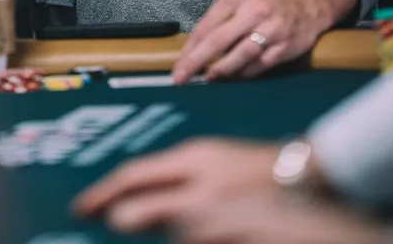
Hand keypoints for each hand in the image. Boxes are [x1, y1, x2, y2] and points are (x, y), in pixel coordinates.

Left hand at [72, 142, 390, 243]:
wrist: (311, 180)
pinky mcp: (224, 237)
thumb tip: (137, 198)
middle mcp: (197, 187)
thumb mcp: (215, 161)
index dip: (102, 193)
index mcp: (193, 157)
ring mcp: (211, 219)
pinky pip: (191, 242)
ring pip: (169, 234)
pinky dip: (192, 239)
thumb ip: (179, 177)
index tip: (81, 207)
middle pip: (136, 210)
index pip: (132, 176)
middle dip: (122, 219)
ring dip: (173, 232)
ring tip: (200, 222)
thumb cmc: (263, 170)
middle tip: (112, 222)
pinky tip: (215, 231)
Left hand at [172, 0, 357, 82]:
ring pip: (240, 55)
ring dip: (221, 71)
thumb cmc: (264, 3)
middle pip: (219, 40)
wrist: (306, 2)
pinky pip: (259, 65)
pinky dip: (244, 74)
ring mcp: (270, 29)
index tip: (178, 65)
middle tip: (182, 77)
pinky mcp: (284, 47)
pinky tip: (233, 79)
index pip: (207, 24)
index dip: (190, 48)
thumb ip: (219, 21)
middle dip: (197, 61)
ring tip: (208, 78)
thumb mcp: (239, 0)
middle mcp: (253, 10)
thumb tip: (194, 50)